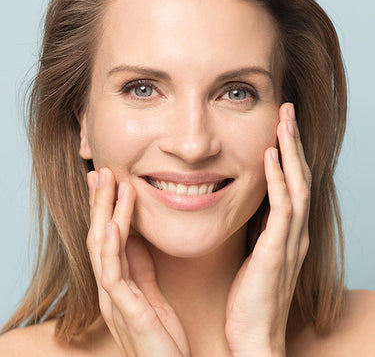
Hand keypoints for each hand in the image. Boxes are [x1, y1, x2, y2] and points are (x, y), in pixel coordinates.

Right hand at [86, 169, 190, 356]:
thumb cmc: (160, 333)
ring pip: (102, 248)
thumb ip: (140, 265)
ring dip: (104, 214)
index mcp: (117, 281)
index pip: (106, 236)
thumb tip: (135, 235)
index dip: (105, 207)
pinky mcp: (127, 312)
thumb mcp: (150, 292)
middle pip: (99, 235)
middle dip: (99, 202)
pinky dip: (111, 248)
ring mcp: (115, 299)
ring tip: (108, 184)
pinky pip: (114, 275)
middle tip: (101, 171)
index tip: (107, 179)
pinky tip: (112, 226)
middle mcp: (109, 287)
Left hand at [225, 103, 310, 356]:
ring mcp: (289, 241)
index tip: (279, 128)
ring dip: (290, 151)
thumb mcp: (254, 257)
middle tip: (287, 111)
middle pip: (299, 177)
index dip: (288, 155)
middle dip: (293, 142)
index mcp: (287, 233)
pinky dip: (279, 180)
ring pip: (296, 185)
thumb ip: (257, 232)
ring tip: (284, 120)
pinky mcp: (277, 251)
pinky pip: (282, 208)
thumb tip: (248, 209)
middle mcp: (294, 233)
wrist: (254, 337)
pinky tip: (271, 156)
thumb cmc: (250, 298)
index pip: (291, 185)